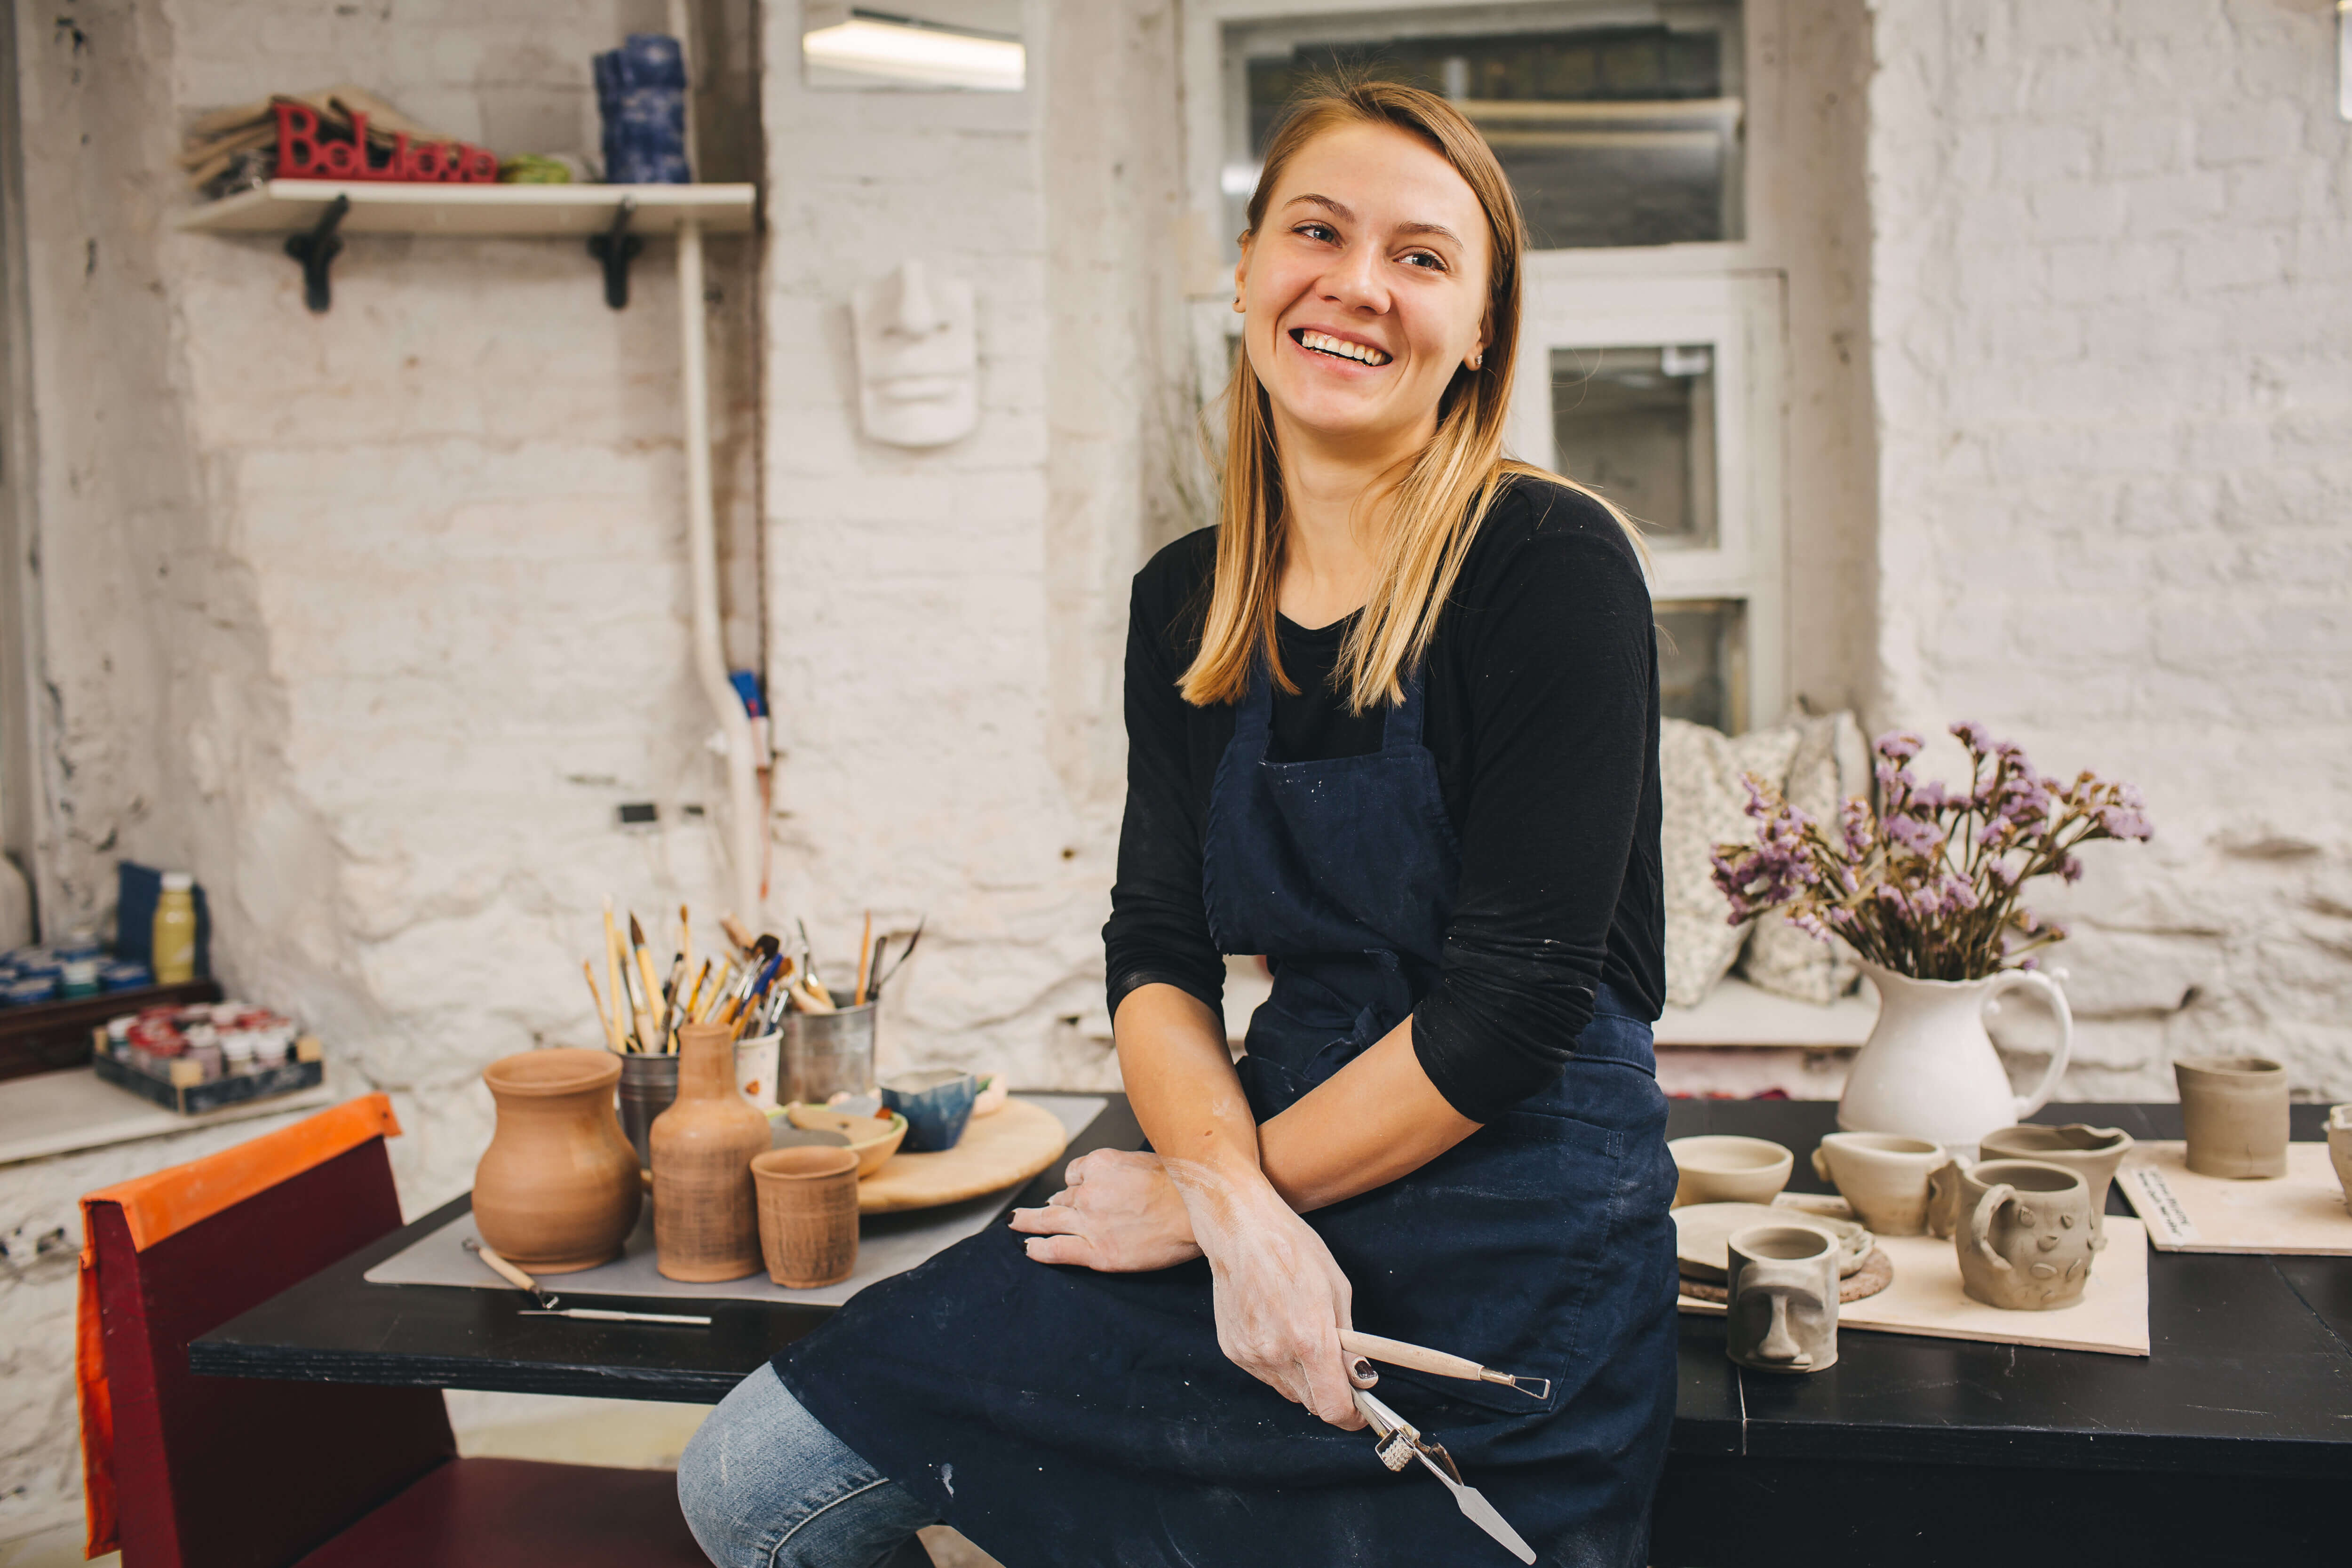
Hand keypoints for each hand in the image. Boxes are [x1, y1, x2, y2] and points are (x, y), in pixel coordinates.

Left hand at [1009, 1149, 1202, 1271]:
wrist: (1196, 1212)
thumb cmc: (1182, 1185)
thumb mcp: (1146, 1160)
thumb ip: (1122, 1169)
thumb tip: (1107, 1180)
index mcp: (1100, 1164)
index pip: (1075, 1175)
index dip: (1077, 1185)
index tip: (1076, 1192)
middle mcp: (1089, 1192)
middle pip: (1061, 1199)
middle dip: (1047, 1205)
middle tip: (1029, 1211)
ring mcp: (1090, 1223)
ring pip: (1049, 1222)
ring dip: (1029, 1222)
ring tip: (1015, 1224)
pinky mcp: (1098, 1252)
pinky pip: (1058, 1250)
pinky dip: (1040, 1250)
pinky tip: (1029, 1249)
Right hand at [1168, 1160, 1372, 1429]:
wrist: (1240, 1230)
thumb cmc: (1295, 1251)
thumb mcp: (1337, 1290)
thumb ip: (1348, 1342)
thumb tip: (1360, 1378)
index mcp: (1310, 1339)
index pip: (1333, 1407)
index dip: (1351, 1416)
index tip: (1360, 1409)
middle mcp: (1277, 1354)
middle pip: (1311, 1403)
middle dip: (1330, 1393)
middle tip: (1339, 1369)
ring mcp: (1251, 1355)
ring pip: (1288, 1391)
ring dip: (1304, 1379)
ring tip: (1303, 1337)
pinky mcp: (1233, 1351)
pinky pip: (1265, 1374)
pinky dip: (1279, 1364)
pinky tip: (1278, 1329)